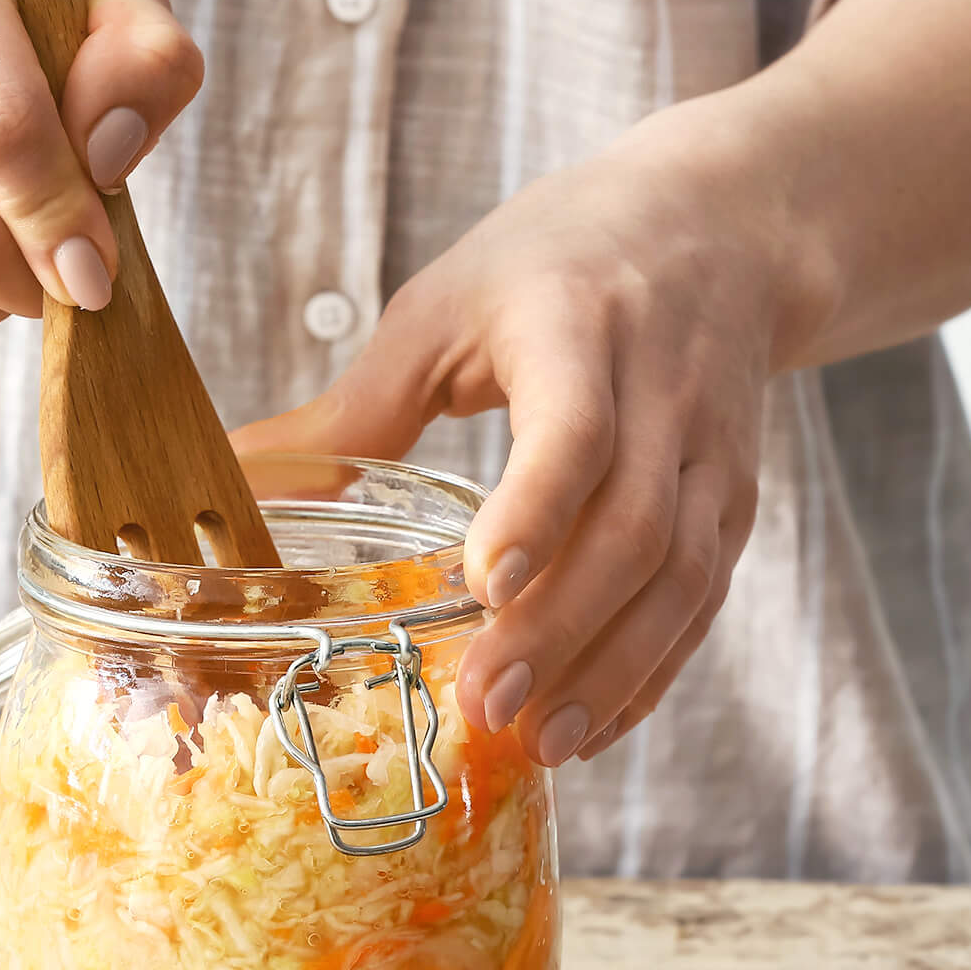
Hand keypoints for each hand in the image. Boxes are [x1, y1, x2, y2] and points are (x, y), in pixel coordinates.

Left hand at [234, 104, 799, 766]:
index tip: (485, 585)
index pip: (576, 429)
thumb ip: (357, 405)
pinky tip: (593, 726)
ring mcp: (712, 451)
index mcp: (579, 325)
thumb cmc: (558, 262)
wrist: (720, 226)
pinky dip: (651, 672)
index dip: (537, 510)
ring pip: (682, 577)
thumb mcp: (446, 306)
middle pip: (632, 526)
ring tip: (541, 743)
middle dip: (562, 628)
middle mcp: (665, 390)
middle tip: (486, 705)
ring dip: (614, 670)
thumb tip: (235, 471)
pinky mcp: (735, 499)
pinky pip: (703, 600)